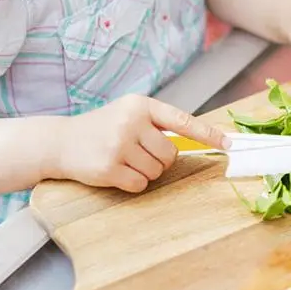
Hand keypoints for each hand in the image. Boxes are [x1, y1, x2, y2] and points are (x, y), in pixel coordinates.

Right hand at [55, 95, 229, 192]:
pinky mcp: (109, 168)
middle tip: (137, 152)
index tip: (229, 144)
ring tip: (123, 159)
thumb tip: (198, 140)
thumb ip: (158, 124)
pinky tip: (116, 171)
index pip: (182, 120)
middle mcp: (131, 122)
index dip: (208, 134)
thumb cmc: (102, 128)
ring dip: (145, 171)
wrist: (60, 142)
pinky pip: (140, 184)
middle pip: (171, 154)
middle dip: (160, 159)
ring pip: (157, 171)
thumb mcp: (129, 114)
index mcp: (141, 105)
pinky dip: (133, 183)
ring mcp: (118, 145)